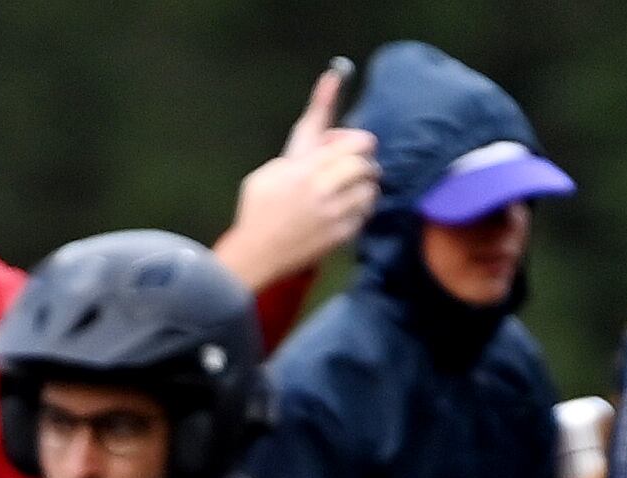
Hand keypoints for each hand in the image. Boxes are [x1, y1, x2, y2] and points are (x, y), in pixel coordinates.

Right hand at [220, 77, 375, 290]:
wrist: (255, 254)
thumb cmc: (260, 205)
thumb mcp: (278, 162)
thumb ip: (310, 125)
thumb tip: (333, 76)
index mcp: (308, 167)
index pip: (358, 143)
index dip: (355, 142)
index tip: (341, 149)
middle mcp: (325, 190)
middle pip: (368, 165)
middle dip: (360, 164)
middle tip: (344, 170)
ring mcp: (335, 215)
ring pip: (371, 190)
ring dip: (362, 187)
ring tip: (344, 191)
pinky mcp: (340, 236)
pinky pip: (365, 214)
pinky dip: (358, 209)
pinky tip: (341, 211)